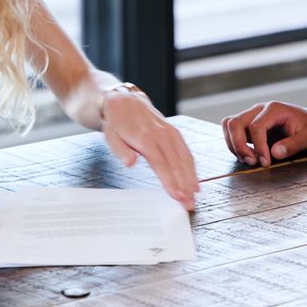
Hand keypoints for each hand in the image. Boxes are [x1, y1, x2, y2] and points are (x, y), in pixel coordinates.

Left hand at [101, 92, 199, 210]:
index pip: (161, 163)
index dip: (170, 181)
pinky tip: (195, 181)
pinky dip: (192, 168)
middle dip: (184, 185)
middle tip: (189, 203)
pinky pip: (186, 152)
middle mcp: (161, 135)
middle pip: (176, 164)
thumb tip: (131, 163)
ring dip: (191, 178)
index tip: (177, 196)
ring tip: (195, 196)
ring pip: (185, 158)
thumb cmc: (118, 124)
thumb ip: (121, 151)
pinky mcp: (175, 133)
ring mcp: (171, 133)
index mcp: (145, 138)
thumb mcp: (111, 137)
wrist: (126, 102)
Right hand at [221, 101, 306, 167]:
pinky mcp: (250, 126)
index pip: (256, 126)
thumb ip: (294, 144)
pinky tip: (249, 156)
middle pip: (235, 122)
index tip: (266, 163)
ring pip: (229, 125)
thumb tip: (274, 153)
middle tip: (252, 162)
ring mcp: (253, 116)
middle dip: (239, 145)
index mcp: (274, 109)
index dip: (258, 146)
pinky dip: (234, 145)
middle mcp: (260, 110)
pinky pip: (232, 132)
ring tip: (249, 160)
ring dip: (233, 144)